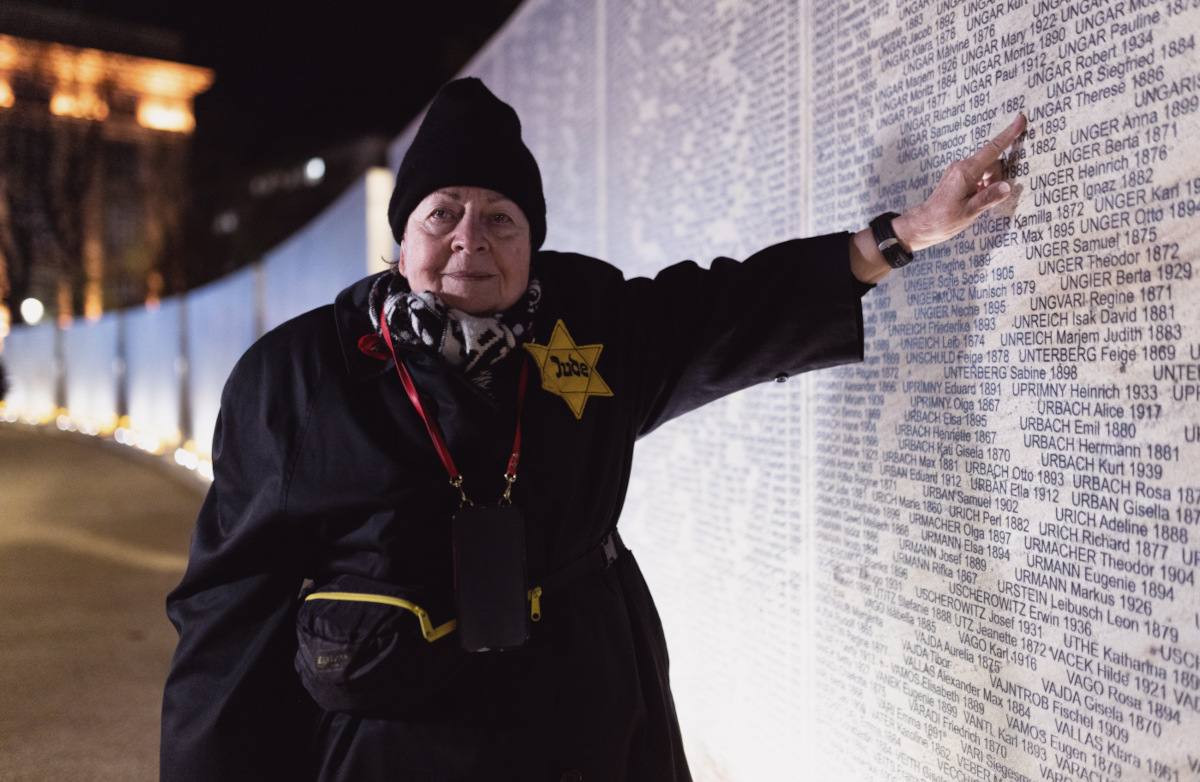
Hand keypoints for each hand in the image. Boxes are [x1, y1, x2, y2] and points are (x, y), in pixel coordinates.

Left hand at [850, 113, 1025, 283]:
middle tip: (986, 198)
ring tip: (977, 202)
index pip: (992, 150)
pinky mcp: (958, 177)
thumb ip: (988, 198)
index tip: (1020, 120)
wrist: (924, 224)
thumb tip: (1006, 187)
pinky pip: (979, 176)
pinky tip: (975, 200)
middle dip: (997, 178)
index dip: (1008, 135)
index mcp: (965, 171)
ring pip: (986, 170)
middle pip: (992, 162)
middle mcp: (961, 167)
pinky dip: (983, 186)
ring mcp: (959, 171)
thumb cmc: (943, 219)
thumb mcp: (969, 212)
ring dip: (990, 184)